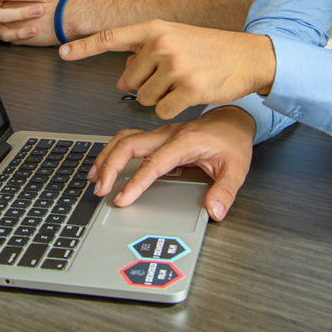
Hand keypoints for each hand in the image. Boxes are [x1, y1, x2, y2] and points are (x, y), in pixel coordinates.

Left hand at [59, 20, 275, 118]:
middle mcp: (162, 45)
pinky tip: (192, 94)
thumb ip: (145, 55)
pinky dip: (174, 109)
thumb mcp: (176, 41)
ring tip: (185, 81)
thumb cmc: (211, 49)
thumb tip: (120, 79)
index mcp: (155, 29)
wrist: (249, 56)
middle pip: (129, 80)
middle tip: (174, 74)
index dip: (84, 47)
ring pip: (144, 98)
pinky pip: (163, 111)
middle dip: (146, 84)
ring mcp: (175, 67)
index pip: (111, 38)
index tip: (63, 52)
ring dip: (161, 98)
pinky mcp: (189, 89)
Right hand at [89, 108, 255, 220]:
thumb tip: (214, 211)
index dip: (136, 182)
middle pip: (130, 144)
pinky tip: (105, 164)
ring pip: (124, 138)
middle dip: (110, 166)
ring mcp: (160, 133)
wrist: (234, 120)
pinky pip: (128, 138)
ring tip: (94, 178)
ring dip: (106, 156)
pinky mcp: (156, 136)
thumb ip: (225, 191)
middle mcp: (168, 135)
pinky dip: (112, 150)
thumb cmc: (232, 141)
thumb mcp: (237, 168)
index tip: (122, 199)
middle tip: (100, 190)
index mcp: (185, 142)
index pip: (154, 163)